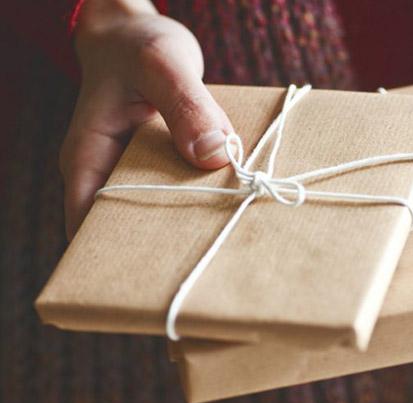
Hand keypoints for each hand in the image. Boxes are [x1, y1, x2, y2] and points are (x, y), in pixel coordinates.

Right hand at [61, 0, 233, 239]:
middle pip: (128, 230)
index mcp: (88, 159)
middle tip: (207, 257)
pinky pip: (183, 188)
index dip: (116, 255)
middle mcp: (108, 173)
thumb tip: (213, 155)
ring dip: (190, 221)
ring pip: (160, 212)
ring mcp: (137, 171)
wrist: (140, 34)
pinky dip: (205, 194)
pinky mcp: (165, 164)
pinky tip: (236, 200)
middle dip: (163, 247)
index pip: (88, 224)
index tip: (161, 269)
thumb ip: (187, 105)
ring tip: (225, 235)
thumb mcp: (161, 65)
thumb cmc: (138, 45)